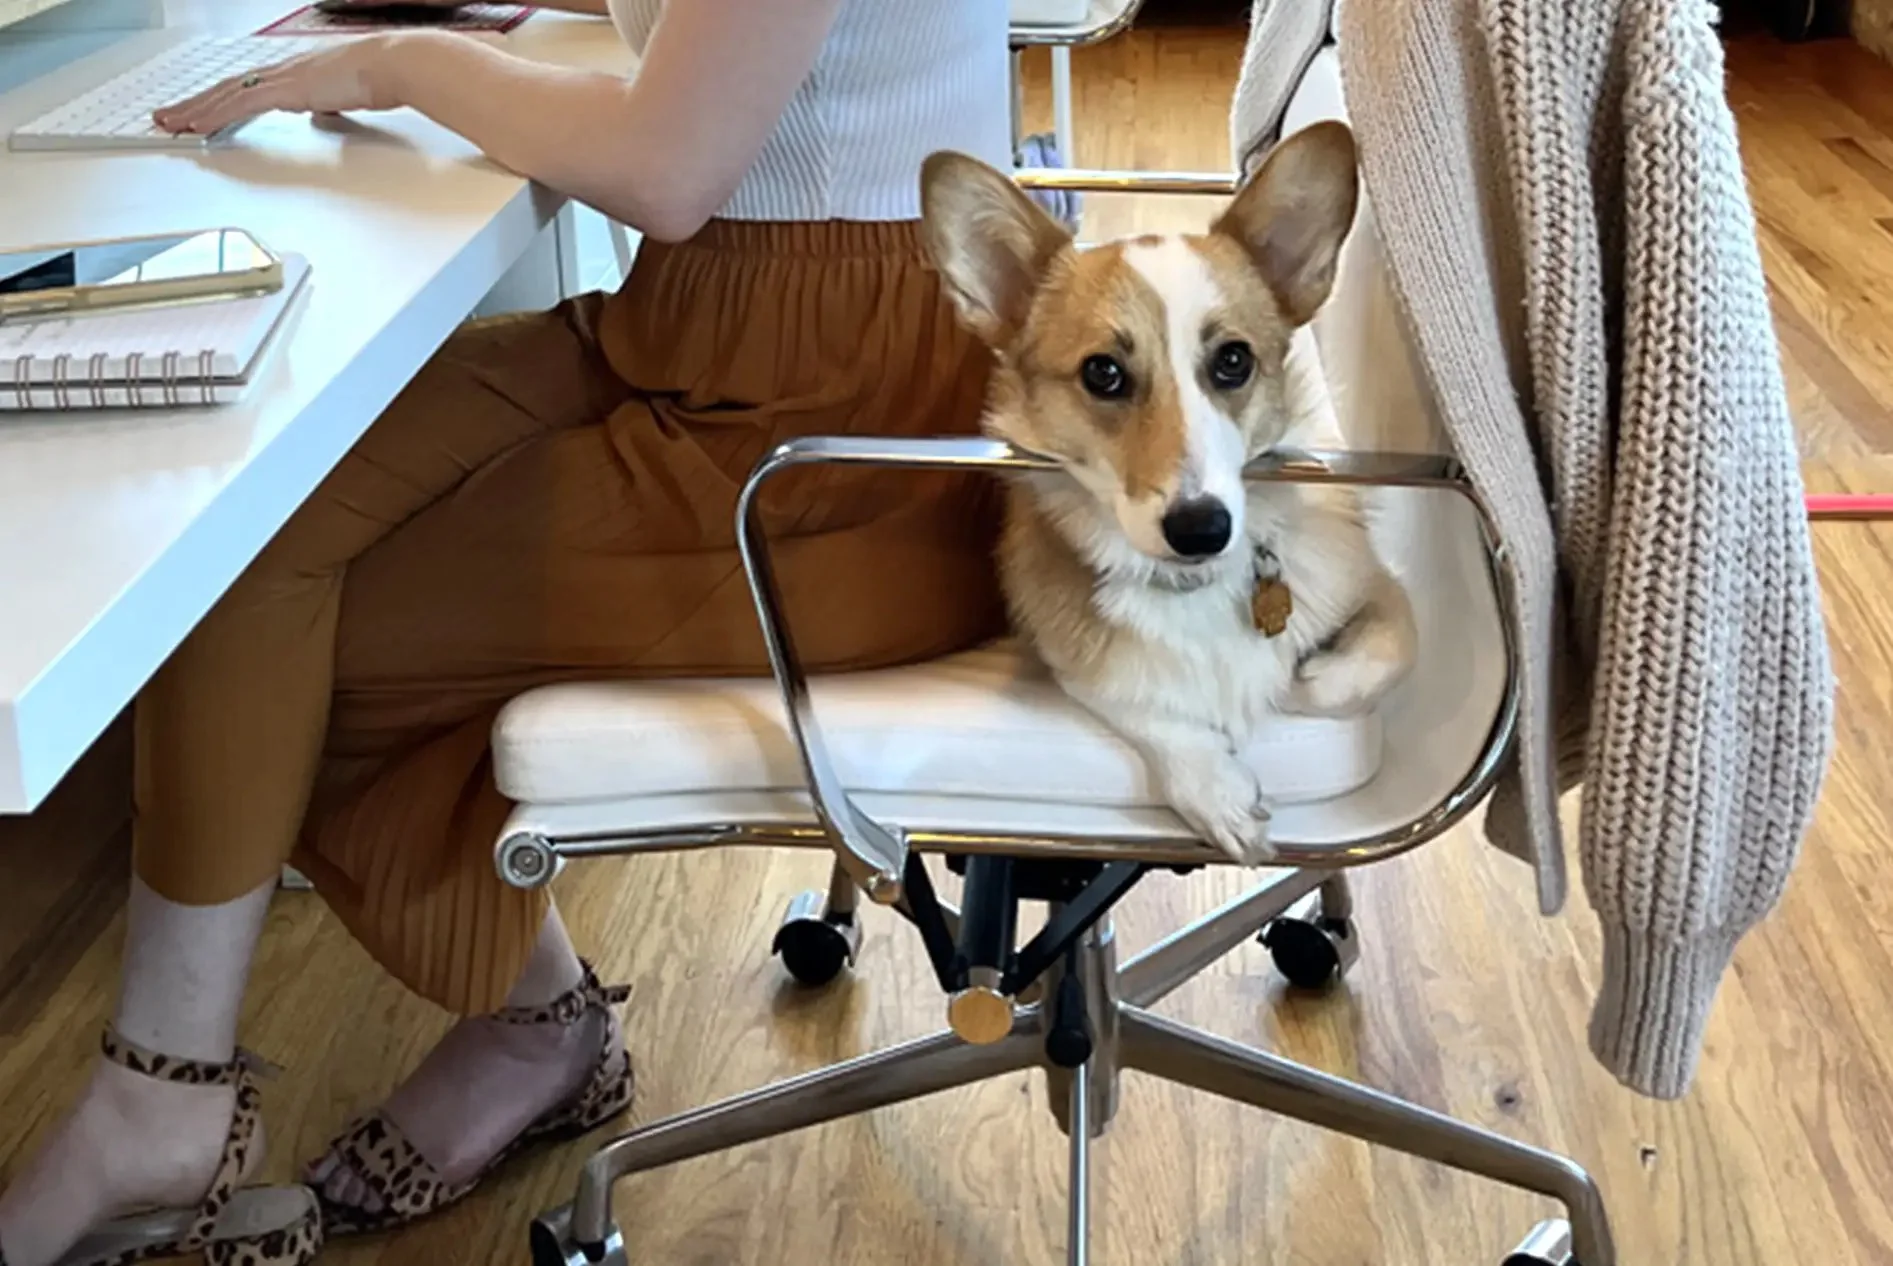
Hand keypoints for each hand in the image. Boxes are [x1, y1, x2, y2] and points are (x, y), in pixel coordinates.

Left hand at [152, 35, 404, 135]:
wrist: (392, 64)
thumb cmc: (380, 75)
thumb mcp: (346, 93)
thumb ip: (327, 102)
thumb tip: (321, 111)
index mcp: (294, 72)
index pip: (245, 85)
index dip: (218, 98)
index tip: (199, 109)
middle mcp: (281, 71)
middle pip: (226, 87)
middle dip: (194, 103)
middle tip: (167, 116)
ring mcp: (282, 78)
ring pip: (225, 93)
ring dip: (195, 109)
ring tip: (170, 123)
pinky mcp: (287, 89)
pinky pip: (241, 103)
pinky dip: (217, 115)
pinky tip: (199, 126)